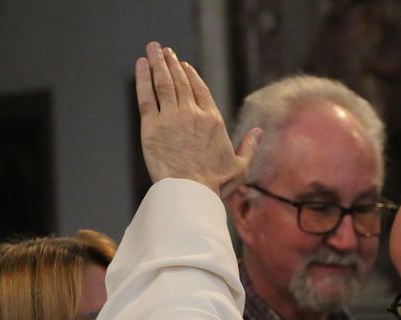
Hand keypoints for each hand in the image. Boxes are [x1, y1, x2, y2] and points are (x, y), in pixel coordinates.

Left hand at [135, 42, 260, 194]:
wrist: (191, 191)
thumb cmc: (215, 183)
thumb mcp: (240, 166)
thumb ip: (249, 147)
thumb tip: (259, 131)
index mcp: (212, 120)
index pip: (200, 89)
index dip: (190, 75)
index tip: (183, 64)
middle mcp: (192, 113)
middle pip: (180, 81)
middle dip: (171, 63)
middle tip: (164, 51)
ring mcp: (171, 117)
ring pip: (163, 83)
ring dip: (158, 63)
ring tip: (153, 48)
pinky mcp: (152, 126)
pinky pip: (146, 96)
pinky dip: (143, 78)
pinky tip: (141, 64)